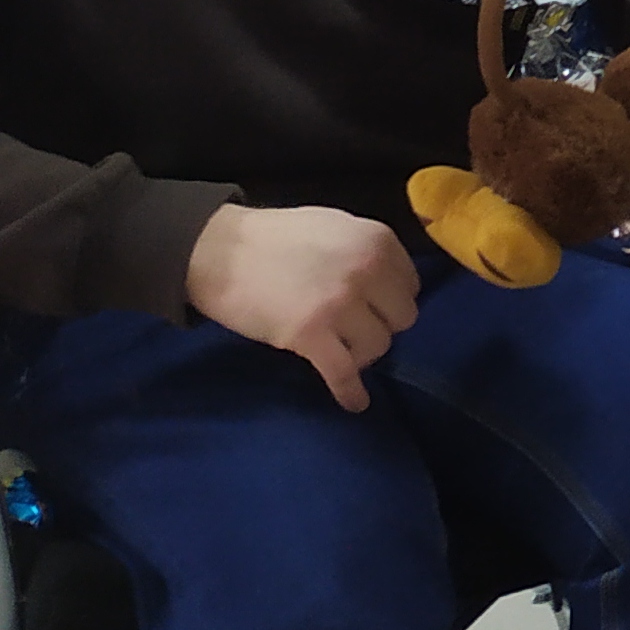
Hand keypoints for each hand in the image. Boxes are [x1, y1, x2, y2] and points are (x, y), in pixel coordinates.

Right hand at [186, 204, 418, 413]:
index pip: (410, 284)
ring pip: (378, 346)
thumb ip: (367, 251)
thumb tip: (389, 282)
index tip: (373, 305)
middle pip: (402, 318)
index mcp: (377, 239)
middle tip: (354, 327)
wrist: (219, 251)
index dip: (390, 298)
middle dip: (380, 325)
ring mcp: (340, 303)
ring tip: (339, 349)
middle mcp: (368, 269)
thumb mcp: (335, 227)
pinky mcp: (311, 335)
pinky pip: (344, 374)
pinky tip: (354, 403)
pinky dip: (350, 392)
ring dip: (361, 352)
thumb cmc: (275, 238)